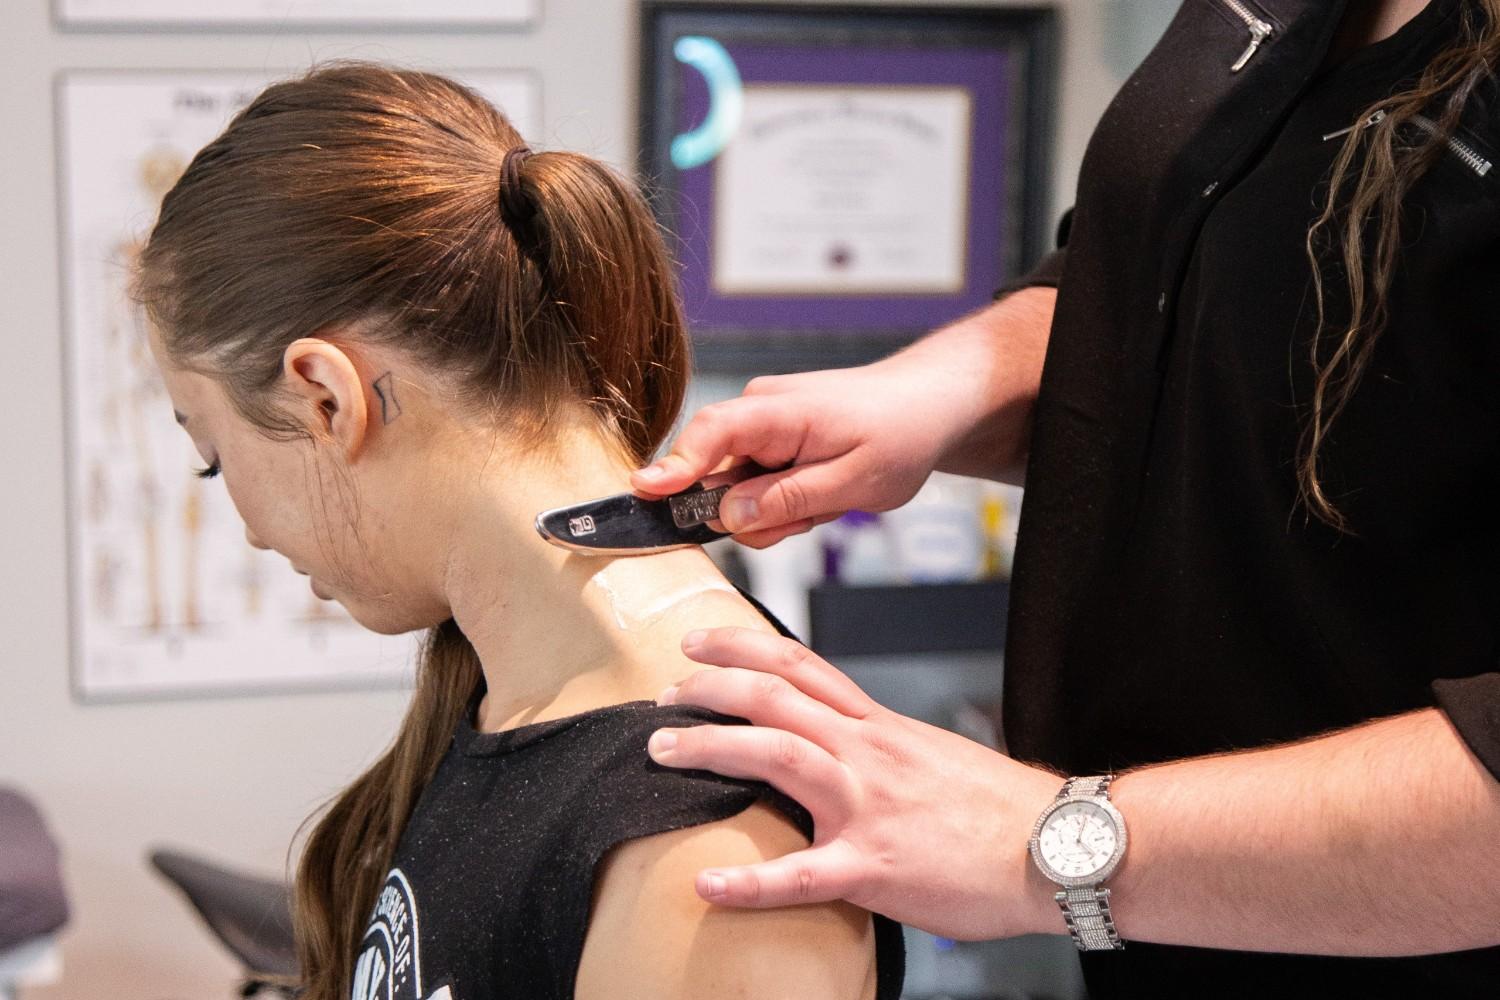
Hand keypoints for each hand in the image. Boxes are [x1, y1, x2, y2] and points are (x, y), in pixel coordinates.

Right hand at [628, 359, 966, 549]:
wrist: (925, 405)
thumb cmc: (899, 434)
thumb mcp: (852, 482)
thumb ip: (786, 500)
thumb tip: (727, 516)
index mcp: (776, 412)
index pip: (710, 434)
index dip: (675, 466)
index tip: (646, 492)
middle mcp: (756, 411)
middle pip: (716, 477)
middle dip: (755, 513)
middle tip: (809, 517)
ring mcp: (760, 424)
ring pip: (735, 489)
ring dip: (773, 510)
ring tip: (823, 501)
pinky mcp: (767, 438)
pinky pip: (752, 483)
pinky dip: (781, 500)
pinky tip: (817, 494)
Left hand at [646, 626, 1064, 939]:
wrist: (1059, 846)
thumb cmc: (998, 809)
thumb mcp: (931, 754)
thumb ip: (878, 747)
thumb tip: (837, 748)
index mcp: (879, 727)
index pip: (802, 665)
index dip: (743, 647)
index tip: (700, 642)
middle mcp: (867, 752)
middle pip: (775, 696)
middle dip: (709, 687)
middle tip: (664, 694)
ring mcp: (868, 806)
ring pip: (777, 754)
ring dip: (709, 748)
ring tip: (661, 752)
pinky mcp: (875, 867)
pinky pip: (800, 874)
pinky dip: (748, 882)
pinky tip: (707, 885)